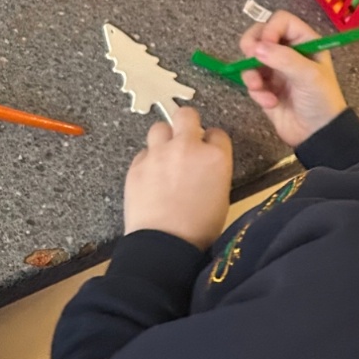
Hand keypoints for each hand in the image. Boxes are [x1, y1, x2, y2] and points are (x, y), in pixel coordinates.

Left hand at [124, 106, 232, 249]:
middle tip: (185, 138)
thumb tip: (205, 166)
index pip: (217, 133)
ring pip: (159, 128)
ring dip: (164, 139)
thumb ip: (214, 171)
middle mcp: (188, 148)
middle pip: (186, 115)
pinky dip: (148, 161)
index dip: (212, 141)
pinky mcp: (137, 165)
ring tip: (165, 157)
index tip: (208, 150)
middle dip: (187, 123)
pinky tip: (151, 178)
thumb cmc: (199, 228)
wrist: (165, 244)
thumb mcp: (221, 197)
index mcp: (215, 157)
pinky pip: (143, 153)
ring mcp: (159, 154)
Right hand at [239, 11, 346, 148]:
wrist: (318, 134)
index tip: (265, 45)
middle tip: (250, 57)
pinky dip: (256, 91)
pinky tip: (270, 103)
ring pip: (251, 58)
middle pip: (260, 34)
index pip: (281, 21)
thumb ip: (284, 59)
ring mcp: (275, 69)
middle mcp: (289, 51)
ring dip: (251, 73)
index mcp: (305, 42)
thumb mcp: (309, 76)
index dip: (270, 29)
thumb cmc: (321, 100)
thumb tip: (256, 48)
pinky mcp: (265, 87)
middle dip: (252, 46)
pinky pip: (251, 81)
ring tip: (259, 88)